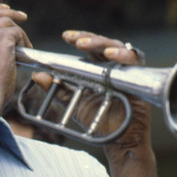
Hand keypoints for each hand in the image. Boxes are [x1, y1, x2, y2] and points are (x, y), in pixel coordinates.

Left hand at [33, 30, 149, 153]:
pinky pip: (134, 60)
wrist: (116, 140)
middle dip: (88, 38)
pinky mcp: (138, 78)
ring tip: (84, 45)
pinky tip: (110, 55)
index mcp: (98, 68)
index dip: (79, 38)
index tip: (65, 36)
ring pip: (117, 47)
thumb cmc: (98, 120)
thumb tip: (38, 75)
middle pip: (103, 43)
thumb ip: (57, 88)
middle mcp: (112, 66)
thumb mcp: (72, 102)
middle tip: (73, 39)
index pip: (90, 47)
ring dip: (101, 43)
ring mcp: (126, 70)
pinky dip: (122, 55)